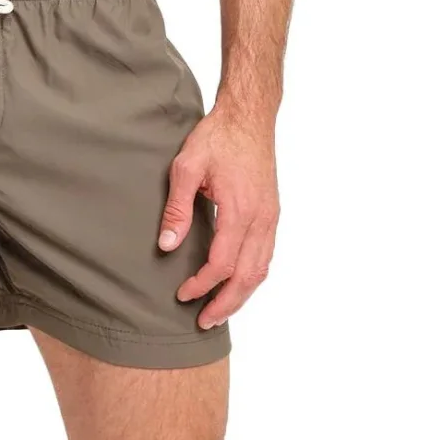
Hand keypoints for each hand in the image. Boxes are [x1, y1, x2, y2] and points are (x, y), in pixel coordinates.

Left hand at [158, 105, 278, 329]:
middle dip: (225, 304)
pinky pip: (267, 255)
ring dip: (242, 295)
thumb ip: (177, 208)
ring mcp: (271, 217)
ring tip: (220, 310)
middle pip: (248, 277)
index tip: (182, 294)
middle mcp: (261, 219)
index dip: (202, 285)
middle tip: (204, 322)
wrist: (248, 117)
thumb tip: (167, 246)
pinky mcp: (272, 213)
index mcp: (240, 210)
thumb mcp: (186, 167)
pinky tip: (238, 283)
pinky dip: (253, 276)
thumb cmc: (217, 138)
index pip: (222, 264)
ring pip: (262, 269)